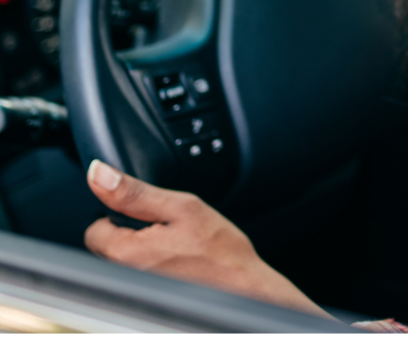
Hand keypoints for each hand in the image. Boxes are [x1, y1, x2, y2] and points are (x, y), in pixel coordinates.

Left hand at [84, 159, 327, 317]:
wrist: (244, 288)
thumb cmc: (220, 251)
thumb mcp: (181, 206)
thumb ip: (134, 191)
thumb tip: (99, 174)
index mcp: (124, 252)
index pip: (95, 227)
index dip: (122, 212)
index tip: (150, 214)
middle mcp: (121, 279)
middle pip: (107, 246)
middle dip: (132, 232)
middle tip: (168, 230)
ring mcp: (134, 293)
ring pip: (124, 261)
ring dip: (143, 250)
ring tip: (176, 247)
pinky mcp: (147, 300)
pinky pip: (138, 277)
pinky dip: (153, 266)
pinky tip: (178, 263)